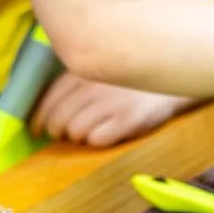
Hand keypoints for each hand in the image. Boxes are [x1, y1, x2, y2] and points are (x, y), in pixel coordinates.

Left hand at [30, 73, 196, 147]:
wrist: (176, 76)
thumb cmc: (133, 78)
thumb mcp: (101, 71)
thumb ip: (76, 83)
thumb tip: (47, 111)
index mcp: (83, 71)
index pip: (48, 100)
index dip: (38, 119)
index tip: (38, 130)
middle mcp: (93, 85)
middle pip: (58, 119)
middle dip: (57, 131)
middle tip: (64, 135)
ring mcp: (111, 102)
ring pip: (75, 131)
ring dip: (79, 137)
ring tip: (91, 132)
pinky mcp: (128, 119)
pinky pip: (97, 140)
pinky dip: (98, 141)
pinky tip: (107, 135)